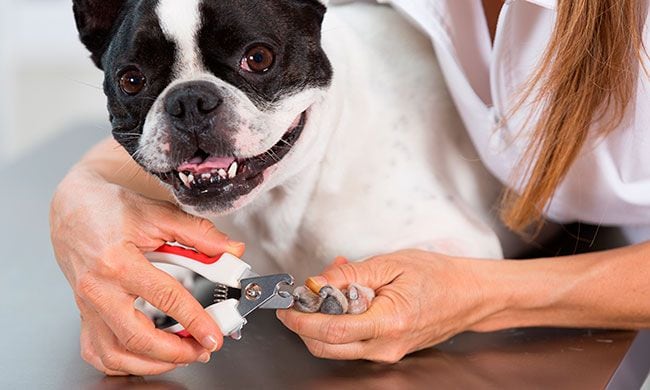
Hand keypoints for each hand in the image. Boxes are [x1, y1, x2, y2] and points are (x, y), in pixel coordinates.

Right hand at [50, 167, 244, 374]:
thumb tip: (231, 250)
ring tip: (180, 356)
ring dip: (151, 364)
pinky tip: (145, 358)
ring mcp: (87, 306)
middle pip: (136, 337)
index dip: (195, 320)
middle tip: (202, 350)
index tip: (214, 335)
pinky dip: (122, 364)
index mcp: (118, 261)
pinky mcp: (83, 314)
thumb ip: (199, 233)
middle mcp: (98, 288)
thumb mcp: (159, 214)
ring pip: (114, 354)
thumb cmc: (111, 209)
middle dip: (175, 352)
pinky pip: (96, 352)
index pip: (165, 298)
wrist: (73, 208)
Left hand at [277, 250, 503, 362]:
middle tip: (297, 301)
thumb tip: (316, 282)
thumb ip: (350, 275)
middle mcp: (386, 345)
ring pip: (338, 348)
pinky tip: (346, 299)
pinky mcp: (388, 352)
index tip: (287, 308)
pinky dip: (340, 323)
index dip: (303, 321)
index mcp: (389, 321)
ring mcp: (388, 353)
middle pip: (328, 348)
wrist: (469, 295)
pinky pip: (354, 343)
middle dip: (304, 326)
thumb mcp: (390, 263)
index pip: (332, 331)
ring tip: (328, 290)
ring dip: (322, 323)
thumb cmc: (438, 276)